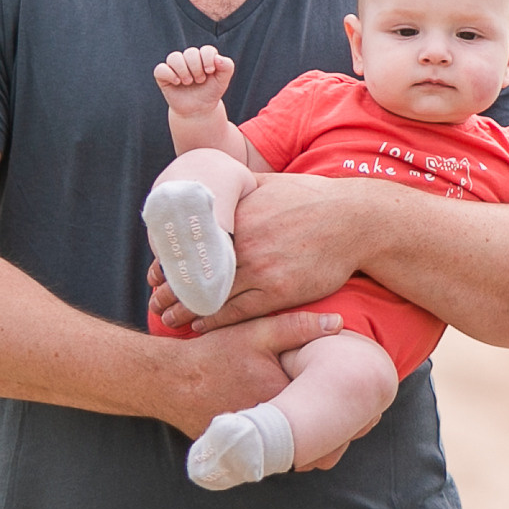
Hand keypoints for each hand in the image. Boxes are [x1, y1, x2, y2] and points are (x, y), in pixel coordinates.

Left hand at [153, 174, 370, 329]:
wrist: (354, 221)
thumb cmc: (313, 199)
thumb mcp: (269, 183)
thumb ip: (240, 188)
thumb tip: (215, 183)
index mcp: (238, 215)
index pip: (191, 243)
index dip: (169, 261)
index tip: (155, 272)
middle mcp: (245, 243)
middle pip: (196, 272)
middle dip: (170, 290)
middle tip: (153, 300)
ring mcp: (262, 269)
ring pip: (212, 296)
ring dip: (186, 310)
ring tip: (168, 320)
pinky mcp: (280, 291)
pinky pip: (239, 311)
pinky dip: (216, 320)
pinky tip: (202, 325)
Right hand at [155, 45, 233, 115]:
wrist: (199, 110)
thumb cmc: (210, 93)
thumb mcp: (223, 81)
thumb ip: (227, 66)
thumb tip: (217, 58)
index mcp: (203, 57)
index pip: (206, 49)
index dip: (208, 59)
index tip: (210, 72)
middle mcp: (188, 59)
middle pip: (190, 52)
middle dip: (197, 68)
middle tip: (200, 80)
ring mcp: (175, 66)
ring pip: (174, 57)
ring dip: (183, 70)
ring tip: (188, 82)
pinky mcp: (163, 76)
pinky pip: (160, 69)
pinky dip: (169, 74)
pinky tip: (177, 82)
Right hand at [155, 310, 339, 435]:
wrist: (168, 381)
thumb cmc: (213, 354)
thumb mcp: (256, 332)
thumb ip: (298, 327)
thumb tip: (338, 324)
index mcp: (283, 398)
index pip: (329, 408)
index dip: (342, 402)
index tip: (351, 394)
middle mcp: (270, 427)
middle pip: (314, 433)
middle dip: (329, 425)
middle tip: (340, 410)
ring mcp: (254, 444)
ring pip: (294, 447)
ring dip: (305, 437)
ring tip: (316, 418)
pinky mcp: (240, 452)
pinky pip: (271, 451)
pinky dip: (279, 442)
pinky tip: (285, 425)